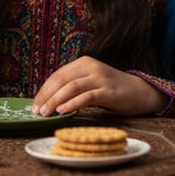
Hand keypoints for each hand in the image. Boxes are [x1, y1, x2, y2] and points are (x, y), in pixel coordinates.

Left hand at [32, 56, 166, 116]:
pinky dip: (73, 103)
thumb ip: (73, 86)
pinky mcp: (109, 91)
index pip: (58, 75)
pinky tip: (63, 111)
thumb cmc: (111, 90)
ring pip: (72, 87)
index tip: (34, 104)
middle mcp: (91, 66)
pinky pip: (87, 96)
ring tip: (46, 113)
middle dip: (46, 96)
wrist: (140, 92)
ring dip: (55, 101)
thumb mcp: (90, 82)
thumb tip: (48, 100)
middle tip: (37, 111)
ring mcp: (101, 78)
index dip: (44, 90)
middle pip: (62, 80)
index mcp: (83, 62)